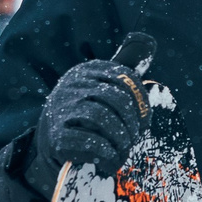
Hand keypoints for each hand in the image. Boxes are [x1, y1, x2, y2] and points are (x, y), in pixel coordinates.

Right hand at [25, 57, 148, 193]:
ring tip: (125, 150)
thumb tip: (149, 41)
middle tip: (135, 138)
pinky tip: (111, 160)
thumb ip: (125, 64)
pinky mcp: (56, 135)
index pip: (124, 78)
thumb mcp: (102, 84)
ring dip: (121, 138)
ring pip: (101, 117)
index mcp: (87, 70)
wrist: (53, 140)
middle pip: (115, 98)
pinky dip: (105, 152)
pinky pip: (87, 140)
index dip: (140, 101)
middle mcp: (72, 84)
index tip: (144, 121)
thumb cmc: (86, 110)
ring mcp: (62, 108)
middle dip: (131, 122)